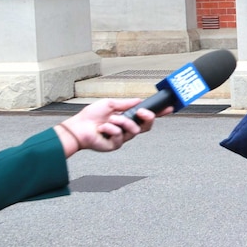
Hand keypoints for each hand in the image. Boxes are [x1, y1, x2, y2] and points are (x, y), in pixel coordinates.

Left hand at [55, 98, 172, 156]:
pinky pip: (120, 136)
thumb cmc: (90, 117)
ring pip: (134, 130)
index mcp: (126, 118)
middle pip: (147, 126)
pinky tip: (102, 128)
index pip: (146, 117)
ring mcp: (122, 138)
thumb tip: (139, 100)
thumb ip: (126, 103)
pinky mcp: (115, 145)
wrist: (77, 128)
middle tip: (143, 112)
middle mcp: (126, 129)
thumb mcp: (110, 104)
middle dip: (148, 117)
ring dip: (122, 122)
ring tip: (110, 120)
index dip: (159, 113)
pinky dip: (110, 129)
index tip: (169, 107)